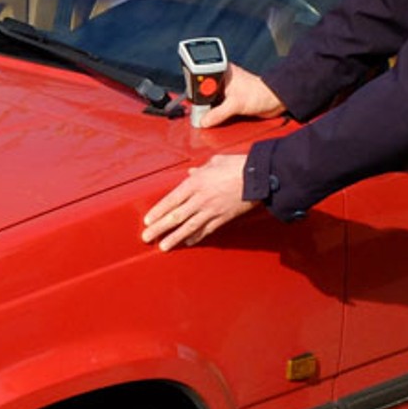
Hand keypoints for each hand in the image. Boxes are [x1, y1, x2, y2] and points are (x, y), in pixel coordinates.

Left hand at [141, 153, 255, 250]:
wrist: (260, 177)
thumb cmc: (237, 165)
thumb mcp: (214, 162)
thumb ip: (199, 169)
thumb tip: (190, 172)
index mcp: (196, 183)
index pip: (172, 200)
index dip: (158, 211)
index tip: (148, 221)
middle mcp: (201, 199)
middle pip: (176, 216)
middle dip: (159, 228)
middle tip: (147, 237)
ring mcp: (212, 210)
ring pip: (189, 227)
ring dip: (174, 238)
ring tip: (163, 247)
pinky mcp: (223, 218)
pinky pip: (207, 230)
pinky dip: (196, 237)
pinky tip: (187, 243)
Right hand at [197, 64, 284, 127]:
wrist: (276, 100)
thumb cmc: (261, 93)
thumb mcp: (236, 104)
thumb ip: (218, 113)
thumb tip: (204, 120)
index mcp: (222, 71)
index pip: (202, 81)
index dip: (198, 94)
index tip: (196, 107)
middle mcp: (223, 79)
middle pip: (205, 92)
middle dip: (203, 104)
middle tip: (201, 114)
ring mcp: (226, 90)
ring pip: (211, 101)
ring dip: (210, 110)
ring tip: (207, 117)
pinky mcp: (230, 100)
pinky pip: (218, 108)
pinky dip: (216, 114)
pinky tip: (214, 118)